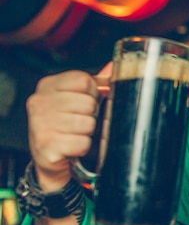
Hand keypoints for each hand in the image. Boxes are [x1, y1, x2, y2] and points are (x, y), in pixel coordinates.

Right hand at [26, 70, 100, 190]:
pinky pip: (83, 143)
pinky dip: (82, 147)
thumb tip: (112, 67)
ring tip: (75, 133)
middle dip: (91, 115)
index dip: (93, 94)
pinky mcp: (46, 145)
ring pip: (88, 123)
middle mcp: (40, 102)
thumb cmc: (65, 125)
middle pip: (89, 102)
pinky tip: (72, 146)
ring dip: (87, 132)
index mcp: (47, 86)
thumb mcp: (76, 100)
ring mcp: (40, 123)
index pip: (84, 80)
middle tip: (79, 122)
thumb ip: (93, 84)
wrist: (49, 157)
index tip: (84, 103)